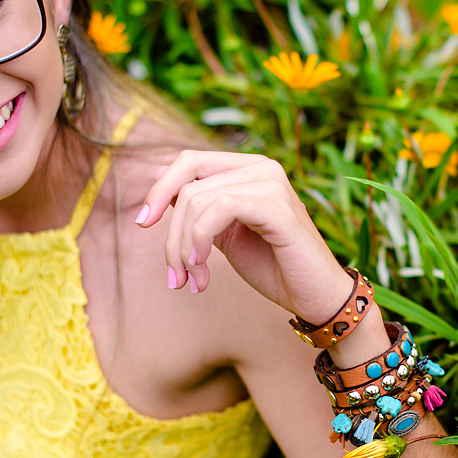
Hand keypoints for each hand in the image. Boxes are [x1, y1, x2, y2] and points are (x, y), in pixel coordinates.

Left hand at [135, 150, 353, 322]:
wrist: (315, 297)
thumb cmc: (273, 266)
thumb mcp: (224, 233)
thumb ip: (198, 206)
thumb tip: (157, 174)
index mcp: (249, 169)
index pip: (188, 161)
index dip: (159, 189)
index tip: (141, 223)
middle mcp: (262, 167)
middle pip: (188, 184)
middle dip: (170, 233)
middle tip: (174, 275)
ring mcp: (272, 183)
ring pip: (198, 199)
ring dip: (183, 248)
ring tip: (192, 280)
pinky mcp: (278, 207)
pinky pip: (220, 208)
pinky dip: (200, 239)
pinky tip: (202, 268)